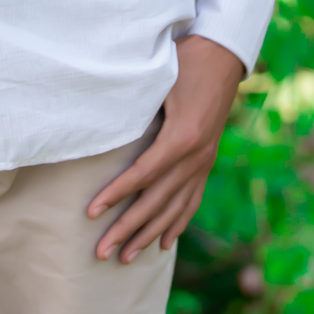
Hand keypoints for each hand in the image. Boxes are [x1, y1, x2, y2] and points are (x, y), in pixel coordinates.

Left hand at [88, 34, 243, 262]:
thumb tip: (102, 127)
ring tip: (125, 258)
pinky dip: (176, 223)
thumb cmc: (185, 61)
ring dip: (148, 235)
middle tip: (101, 252)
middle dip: (127, 229)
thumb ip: (137, 108)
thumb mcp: (159, 81)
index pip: (142, 175)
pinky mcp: (207, 162)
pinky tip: (164, 244)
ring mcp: (204, 163)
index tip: (91, 212)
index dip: (115, 195)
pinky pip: (191, 200)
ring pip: (173, 208)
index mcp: (181, 138)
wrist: (222, 54)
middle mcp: (195, 157)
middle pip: (156, 202)